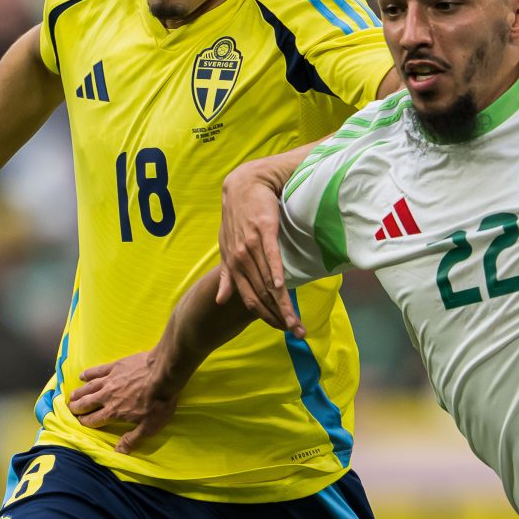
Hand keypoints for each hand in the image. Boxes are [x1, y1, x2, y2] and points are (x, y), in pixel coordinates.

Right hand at [67, 351, 178, 453]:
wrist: (164, 374)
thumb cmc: (159, 402)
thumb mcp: (149, 427)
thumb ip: (132, 439)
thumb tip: (118, 452)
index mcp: (114, 412)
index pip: (93, 420)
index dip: (84, 422)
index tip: (78, 423)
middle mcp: (106, 397)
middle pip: (86, 403)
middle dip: (76, 408)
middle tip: (70, 409)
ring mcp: (109, 380)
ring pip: (88, 388)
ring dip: (78, 393)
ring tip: (71, 396)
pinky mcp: (115, 366)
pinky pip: (97, 370)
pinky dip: (88, 373)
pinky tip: (82, 376)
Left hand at [218, 166, 301, 337]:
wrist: (244, 184)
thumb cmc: (238, 217)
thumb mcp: (228, 248)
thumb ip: (227, 276)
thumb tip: (221, 300)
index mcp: (233, 267)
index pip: (250, 300)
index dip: (266, 318)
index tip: (282, 331)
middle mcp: (240, 260)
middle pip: (262, 296)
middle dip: (279, 318)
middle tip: (297, 333)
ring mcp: (251, 245)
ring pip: (268, 282)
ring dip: (283, 304)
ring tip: (297, 322)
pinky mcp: (263, 230)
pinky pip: (271, 256)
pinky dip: (276, 273)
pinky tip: (282, 289)